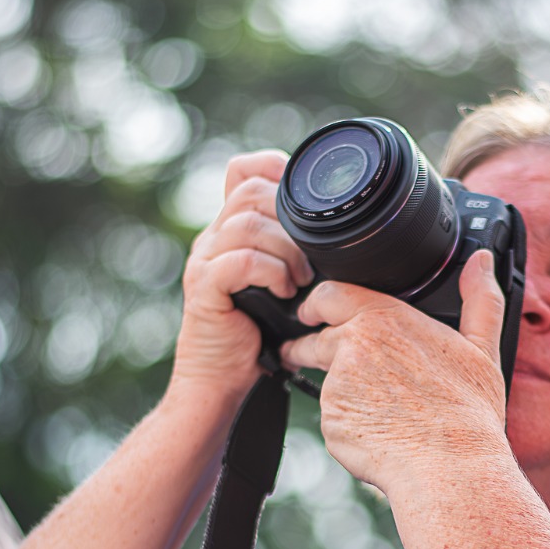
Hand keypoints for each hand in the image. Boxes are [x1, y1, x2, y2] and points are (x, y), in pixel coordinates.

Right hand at [169, 151, 314, 407]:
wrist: (220, 380)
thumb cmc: (258, 338)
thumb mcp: (284, 287)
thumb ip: (298, 256)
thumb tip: (345, 241)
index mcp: (230, 229)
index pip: (243, 170)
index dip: (274, 168)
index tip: (306, 201)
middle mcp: (213, 237)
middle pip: (250, 190)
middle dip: (290, 218)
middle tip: (311, 258)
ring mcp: (204, 260)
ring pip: (246, 224)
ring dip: (285, 249)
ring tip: (300, 279)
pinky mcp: (204, 287)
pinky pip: (239, 261)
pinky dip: (270, 272)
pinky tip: (284, 293)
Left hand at [279, 249, 508, 492]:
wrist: (450, 466)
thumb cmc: (468, 412)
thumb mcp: (482, 349)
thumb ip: (479, 299)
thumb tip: (482, 262)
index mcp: (384, 319)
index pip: (331, 294)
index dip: (319, 303)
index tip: (314, 310)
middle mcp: (353, 346)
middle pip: (315, 337)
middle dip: (306, 344)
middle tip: (304, 352)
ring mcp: (337, 386)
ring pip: (326, 381)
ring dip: (338, 389)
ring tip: (373, 408)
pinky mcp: (331, 422)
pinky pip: (333, 419)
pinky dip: (348, 424)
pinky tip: (379, 432)